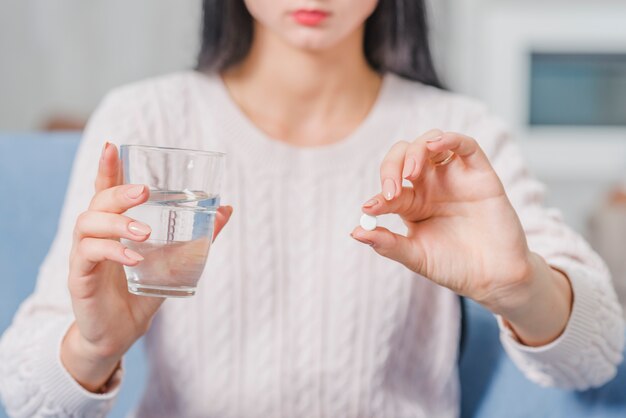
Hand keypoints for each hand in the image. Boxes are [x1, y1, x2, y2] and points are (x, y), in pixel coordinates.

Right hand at [61, 142, 232, 391]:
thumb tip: (226, 209)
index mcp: (114, 226)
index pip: (105, 189)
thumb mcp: (175, 261)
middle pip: (97, 201)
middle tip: (145, 190)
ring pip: (88, 224)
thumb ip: (197, 236)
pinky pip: (88, 254)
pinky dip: (112, 252)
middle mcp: (95, 235)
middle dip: (119, 190)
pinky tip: (134, 257)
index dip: (106, 167)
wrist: (121, 333)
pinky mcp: (79, 277)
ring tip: (145, 233)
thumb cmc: (142, 291)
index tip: (112, 146)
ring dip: (118, 223)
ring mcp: (84, 255)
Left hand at [351, 130, 571, 344]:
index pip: (390, 186)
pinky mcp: (479, 173)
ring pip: (430, 143)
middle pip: (404, 155)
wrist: (494, 278)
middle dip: (392, 166)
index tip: (371, 208)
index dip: (379, 195)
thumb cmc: (454, 267)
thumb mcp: (416, 256)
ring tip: (411, 172)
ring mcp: (454, 177)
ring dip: (415, 151)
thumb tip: (355, 232)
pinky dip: (448, 139)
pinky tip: (434, 145)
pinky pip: (464, 145)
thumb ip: (387, 244)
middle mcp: (431, 185)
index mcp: (412, 203)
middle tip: (392, 189)